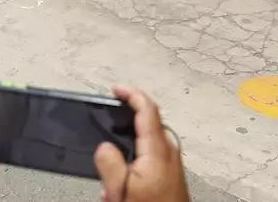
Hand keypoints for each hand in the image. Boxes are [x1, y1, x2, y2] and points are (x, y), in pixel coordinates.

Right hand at [94, 87, 187, 201]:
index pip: (147, 109)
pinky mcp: (172, 177)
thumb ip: (109, 163)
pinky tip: (123, 185)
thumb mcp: (121, 190)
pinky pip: (151, 158)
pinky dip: (135, 161)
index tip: (115, 89)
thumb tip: (104, 147)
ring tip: (112, 173)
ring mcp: (173, 164)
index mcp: (158, 149)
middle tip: (107, 125)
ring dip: (128, 147)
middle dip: (125, 123)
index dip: (131, 93)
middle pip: (148, 123)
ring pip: (148, 142)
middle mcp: (169, 152)